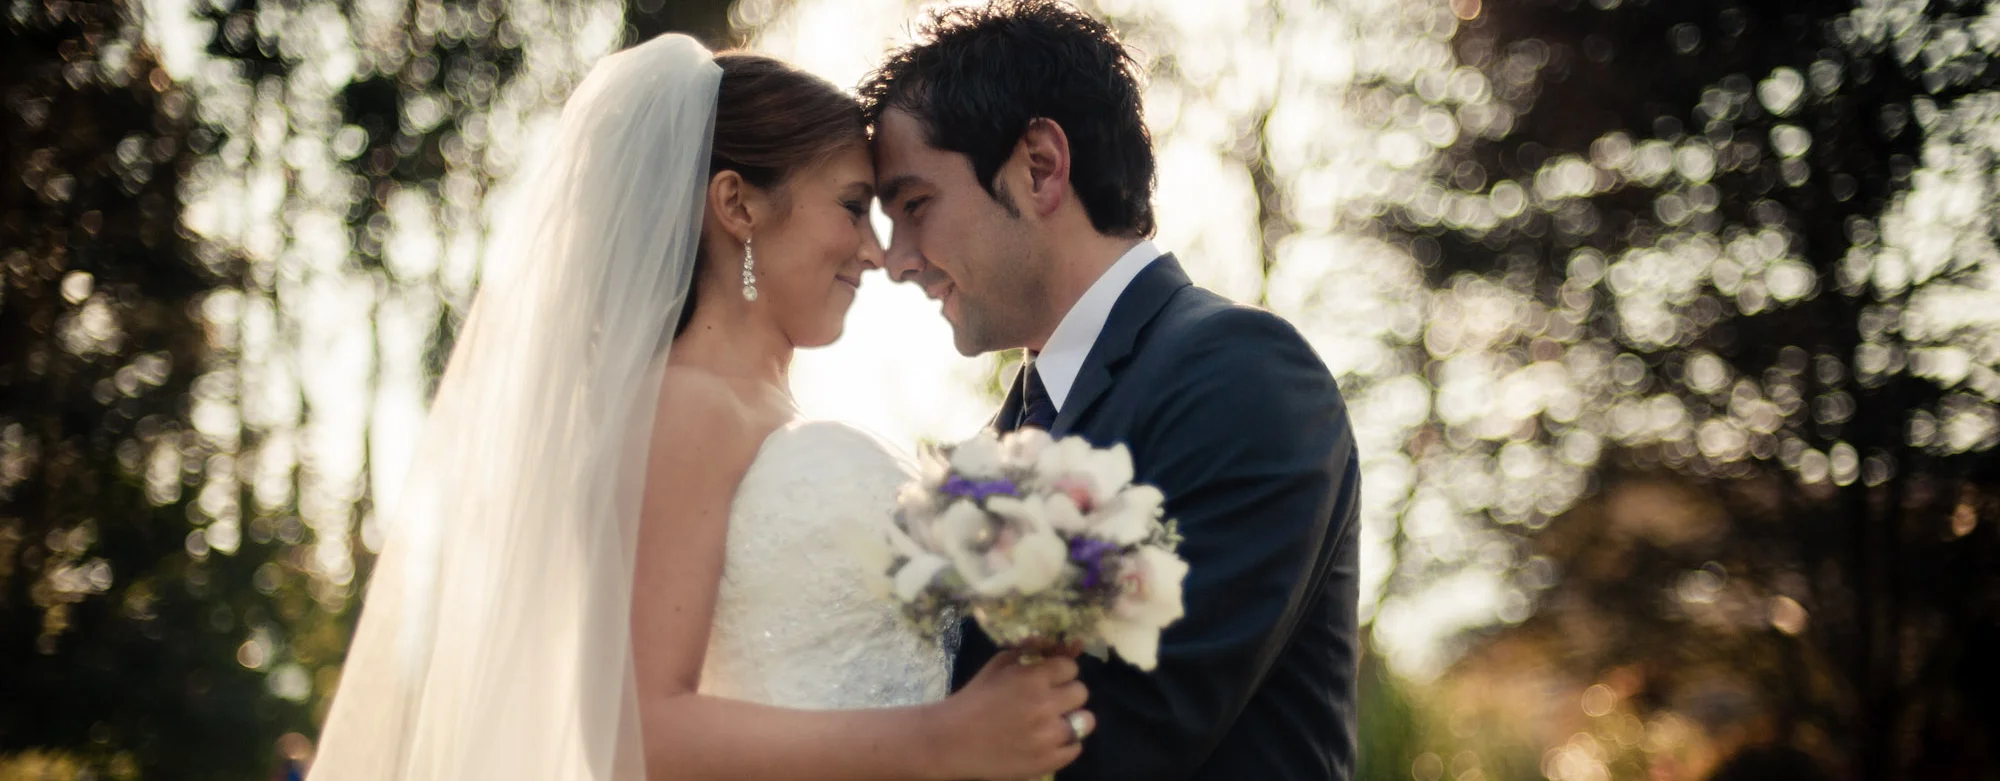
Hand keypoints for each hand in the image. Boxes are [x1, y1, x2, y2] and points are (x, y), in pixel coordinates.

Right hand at [926, 649, 1091, 780]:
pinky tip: (1047, 740)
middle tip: (1049, 701)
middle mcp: (1045, 706)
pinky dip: (1065, 744)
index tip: (1049, 679)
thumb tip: (1064, 644)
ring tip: (1053, 722)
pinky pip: (1075, 748)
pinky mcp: (1047, 761)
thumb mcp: (998, 666)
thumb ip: (1030, 652)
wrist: (951, 740)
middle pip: (1081, 692)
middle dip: (1066, 694)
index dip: (1059, 672)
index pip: (1071, 667)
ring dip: (1071, 719)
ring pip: (1085, 721)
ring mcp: (1048, 736)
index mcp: (1032, 679)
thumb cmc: (974, 698)